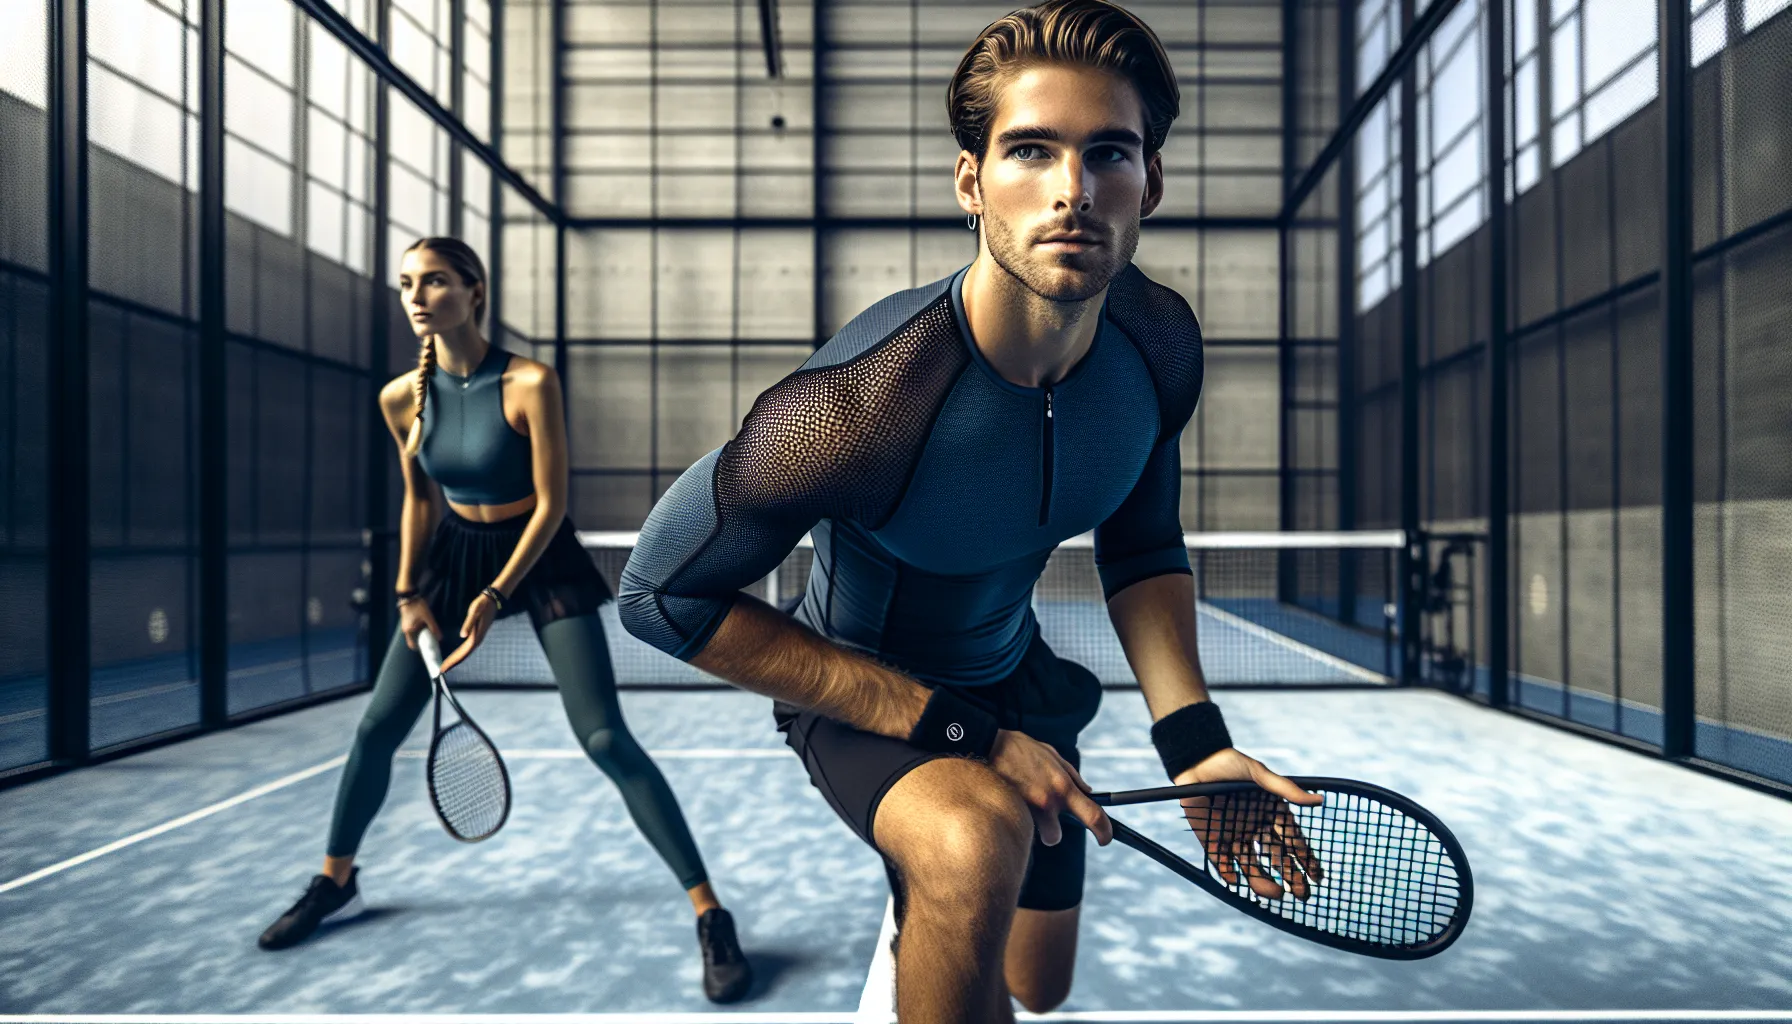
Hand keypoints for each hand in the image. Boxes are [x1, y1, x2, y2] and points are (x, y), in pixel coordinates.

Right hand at [399, 598, 443, 651]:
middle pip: (414, 640)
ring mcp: (405, 625)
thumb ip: (434, 628)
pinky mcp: (407, 620)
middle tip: (432, 641)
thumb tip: (440, 638)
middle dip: (422, 641)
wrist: (409, 595)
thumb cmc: (418, 606)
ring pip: (414, 634)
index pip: (412, 645)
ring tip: (431, 633)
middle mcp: (405, 629)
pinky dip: (419, 630)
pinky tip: (426, 626)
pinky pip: (413, 628)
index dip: (420, 648)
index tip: (428, 649)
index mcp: (409, 631)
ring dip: (421, 635)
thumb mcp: (428, 617)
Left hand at [441, 592, 499, 672]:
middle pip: (463, 655)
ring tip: (446, 665)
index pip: (463, 653)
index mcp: (476, 636)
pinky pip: (466, 648)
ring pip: (465, 652)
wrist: (492, 600)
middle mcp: (477, 639)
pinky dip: (460, 653)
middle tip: (441, 670)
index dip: (453, 661)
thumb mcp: (474, 612)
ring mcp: (477, 637)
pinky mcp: (476, 634)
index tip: (444, 668)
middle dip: (452, 663)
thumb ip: (468, 624)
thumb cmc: (482, 604)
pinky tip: (456, 655)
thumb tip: (462, 636)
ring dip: (456, 659)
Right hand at [987, 730, 1111, 847]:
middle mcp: (1048, 800)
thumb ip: (1071, 775)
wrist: (987, 745)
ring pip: (1032, 833)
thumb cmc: (1020, 749)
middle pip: (1056, 836)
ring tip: (1021, 805)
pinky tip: (1010, 800)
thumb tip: (1087, 791)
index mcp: (1063, 786)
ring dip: (1030, 825)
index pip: (1093, 815)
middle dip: (1052, 833)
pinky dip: (1016, 816)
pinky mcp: (1010, 812)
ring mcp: (1027, 809)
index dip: (1104, 831)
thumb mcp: (1051, 755)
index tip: (1105, 838)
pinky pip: (1018, 824)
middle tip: (1046, 822)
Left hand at [1176, 748, 1323, 900]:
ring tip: (1276, 893)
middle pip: (1276, 858)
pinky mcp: (1212, 839)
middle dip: (1291, 877)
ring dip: (1263, 880)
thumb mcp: (1259, 775)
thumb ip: (1286, 790)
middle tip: (1302, 894)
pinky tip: (1237, 881)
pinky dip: (1228, 873)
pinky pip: (1222, 862)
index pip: (1292, 841)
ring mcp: (1234, 836)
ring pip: (1252, 864)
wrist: (1197, 760)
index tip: (1318, 877)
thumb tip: (1320, 800)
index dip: (1305, 859)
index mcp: (1270, 814)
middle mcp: (1255, 829)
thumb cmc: (1231, 764)